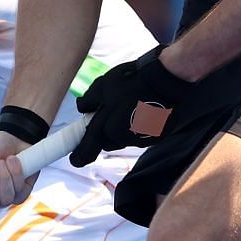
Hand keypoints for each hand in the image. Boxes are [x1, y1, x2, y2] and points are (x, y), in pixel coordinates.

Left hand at [72, 47, 191, 165]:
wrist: (165, 80)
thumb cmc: (132, 81)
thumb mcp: (104, 85)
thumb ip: (89, 100)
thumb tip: (82, 107)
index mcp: (107, 128)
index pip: (88, 150)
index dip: (79, 157)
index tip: (74, 160)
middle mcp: (123, 138)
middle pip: (107, 142)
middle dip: (105, 132)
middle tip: (110, 113)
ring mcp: (141, 139)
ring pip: (124, 139)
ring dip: (122, 128)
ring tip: (130, 106)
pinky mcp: (155, 137)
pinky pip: (140, 136)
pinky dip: (138, 127)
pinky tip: (143, 110)